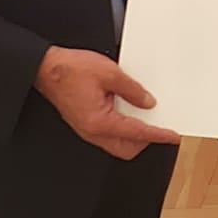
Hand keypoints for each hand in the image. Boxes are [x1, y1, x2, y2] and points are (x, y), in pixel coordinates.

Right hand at [34, 46, 179, 159]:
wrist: (45, 68)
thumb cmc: (69, 70)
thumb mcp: (110, 73)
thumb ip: (132, 90)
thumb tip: (147, 102)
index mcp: (100, 121)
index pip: (137, 133)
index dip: (158, 135)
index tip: (171, 137)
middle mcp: (92, 131)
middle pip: (127, 148)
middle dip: (145, 141)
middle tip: (159, 127)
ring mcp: (87, 129)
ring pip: (116, 143)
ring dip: (132, 134)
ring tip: (144, 116)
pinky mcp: (84, 123)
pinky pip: (107, 134)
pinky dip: (121, 128)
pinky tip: (126, 112)